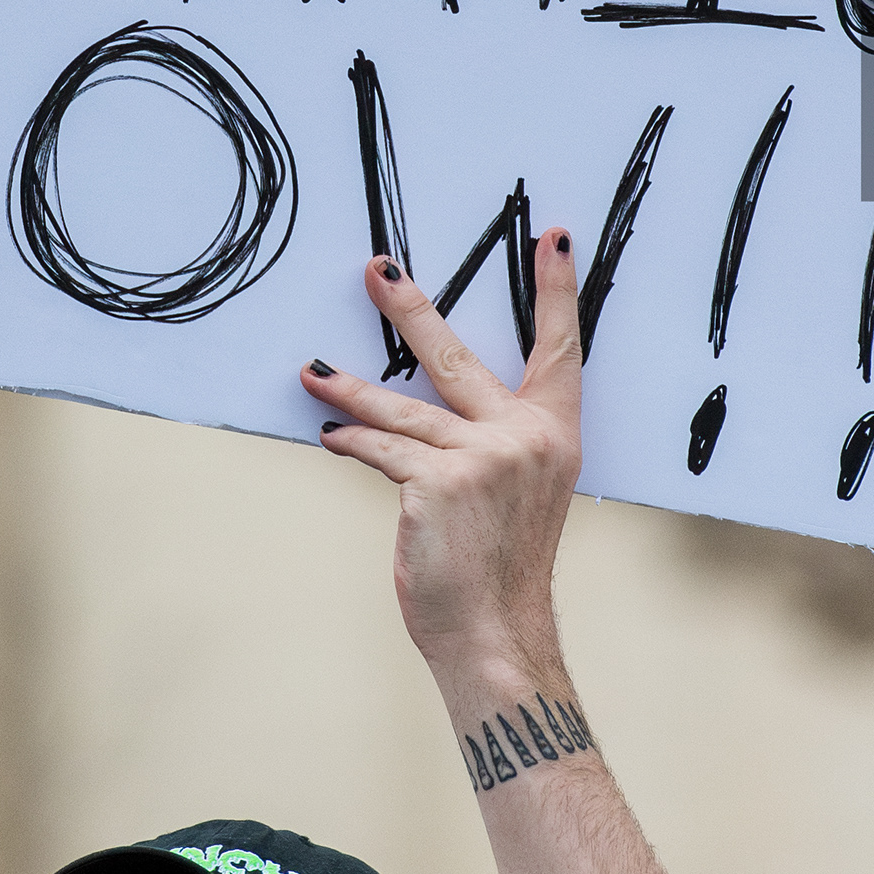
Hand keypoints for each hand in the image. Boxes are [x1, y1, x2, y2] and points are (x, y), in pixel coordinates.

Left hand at [301, 240, 580, 681]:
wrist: (497, 634)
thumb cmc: (500, 568)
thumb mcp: (518, 493)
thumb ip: (492, 443)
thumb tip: (422, 409)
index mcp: (554, 434)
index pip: (560, 349)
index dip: (557, 292)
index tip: (554, 240)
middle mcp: (525, 437)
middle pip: (458, 355)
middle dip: (411, 309)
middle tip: (379, 271)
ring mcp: (483, 457)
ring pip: (400, 406)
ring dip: (349, 387)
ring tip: (313, 370)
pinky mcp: (438, 481)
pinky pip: (380, 448)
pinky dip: (350, 441)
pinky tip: (330, 433)